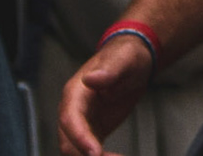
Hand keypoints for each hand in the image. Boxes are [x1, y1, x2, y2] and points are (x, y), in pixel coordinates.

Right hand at [58, 34, 152, 155]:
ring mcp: (82, 122)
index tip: (94, 153)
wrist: (133, 61)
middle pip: (69, 141)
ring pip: (77, 150)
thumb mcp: (123, 60)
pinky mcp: (93, 131)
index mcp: (76, 93)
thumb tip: (90, 79)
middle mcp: (74, 110)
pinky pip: (90, 151)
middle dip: (86, 155)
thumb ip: (109, 71)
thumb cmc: (126, 57)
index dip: (79, 137)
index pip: (70, 119)